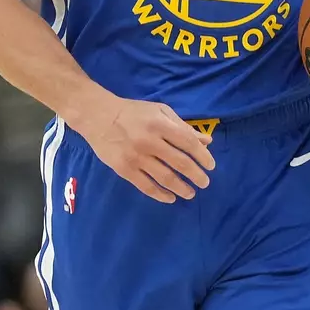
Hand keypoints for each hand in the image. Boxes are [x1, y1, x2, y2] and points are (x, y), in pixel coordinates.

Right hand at [79, 97, 215, 202]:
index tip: (211, 166)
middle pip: (180, 162)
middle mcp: (150, 141)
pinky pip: (146, 186)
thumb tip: (206, 141)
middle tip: (205, 183)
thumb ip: (183, 126)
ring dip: (182, 188)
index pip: (188, 143)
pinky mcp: (124, 169)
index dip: (203, 156)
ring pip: (165, 178)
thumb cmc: (133, 112)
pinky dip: (161, 194)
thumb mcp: (160, 111)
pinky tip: (170, 197)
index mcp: (160, 124)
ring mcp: (136, 157)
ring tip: (190, 193)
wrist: (98, 116)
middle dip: (196, 175)